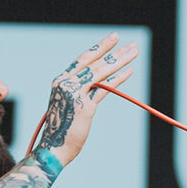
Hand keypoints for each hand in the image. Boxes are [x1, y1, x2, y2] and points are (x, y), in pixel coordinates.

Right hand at [30, 33, 138, 167]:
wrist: (52, 149)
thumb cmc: (61, 129)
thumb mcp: (68, 105)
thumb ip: (80, 92)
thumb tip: (97, 85)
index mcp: (60, 81)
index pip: (83, 59)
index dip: (99, 48)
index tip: (113, 38)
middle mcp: (66, 84)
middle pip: (95, 63)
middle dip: (114, 51)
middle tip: (131, 44)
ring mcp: (74, 94)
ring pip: (101, 72)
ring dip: (119, 60)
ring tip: (134, 52)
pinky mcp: (84, 106)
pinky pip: (103, 89)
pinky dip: (117, 79)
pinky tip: (129, 71)